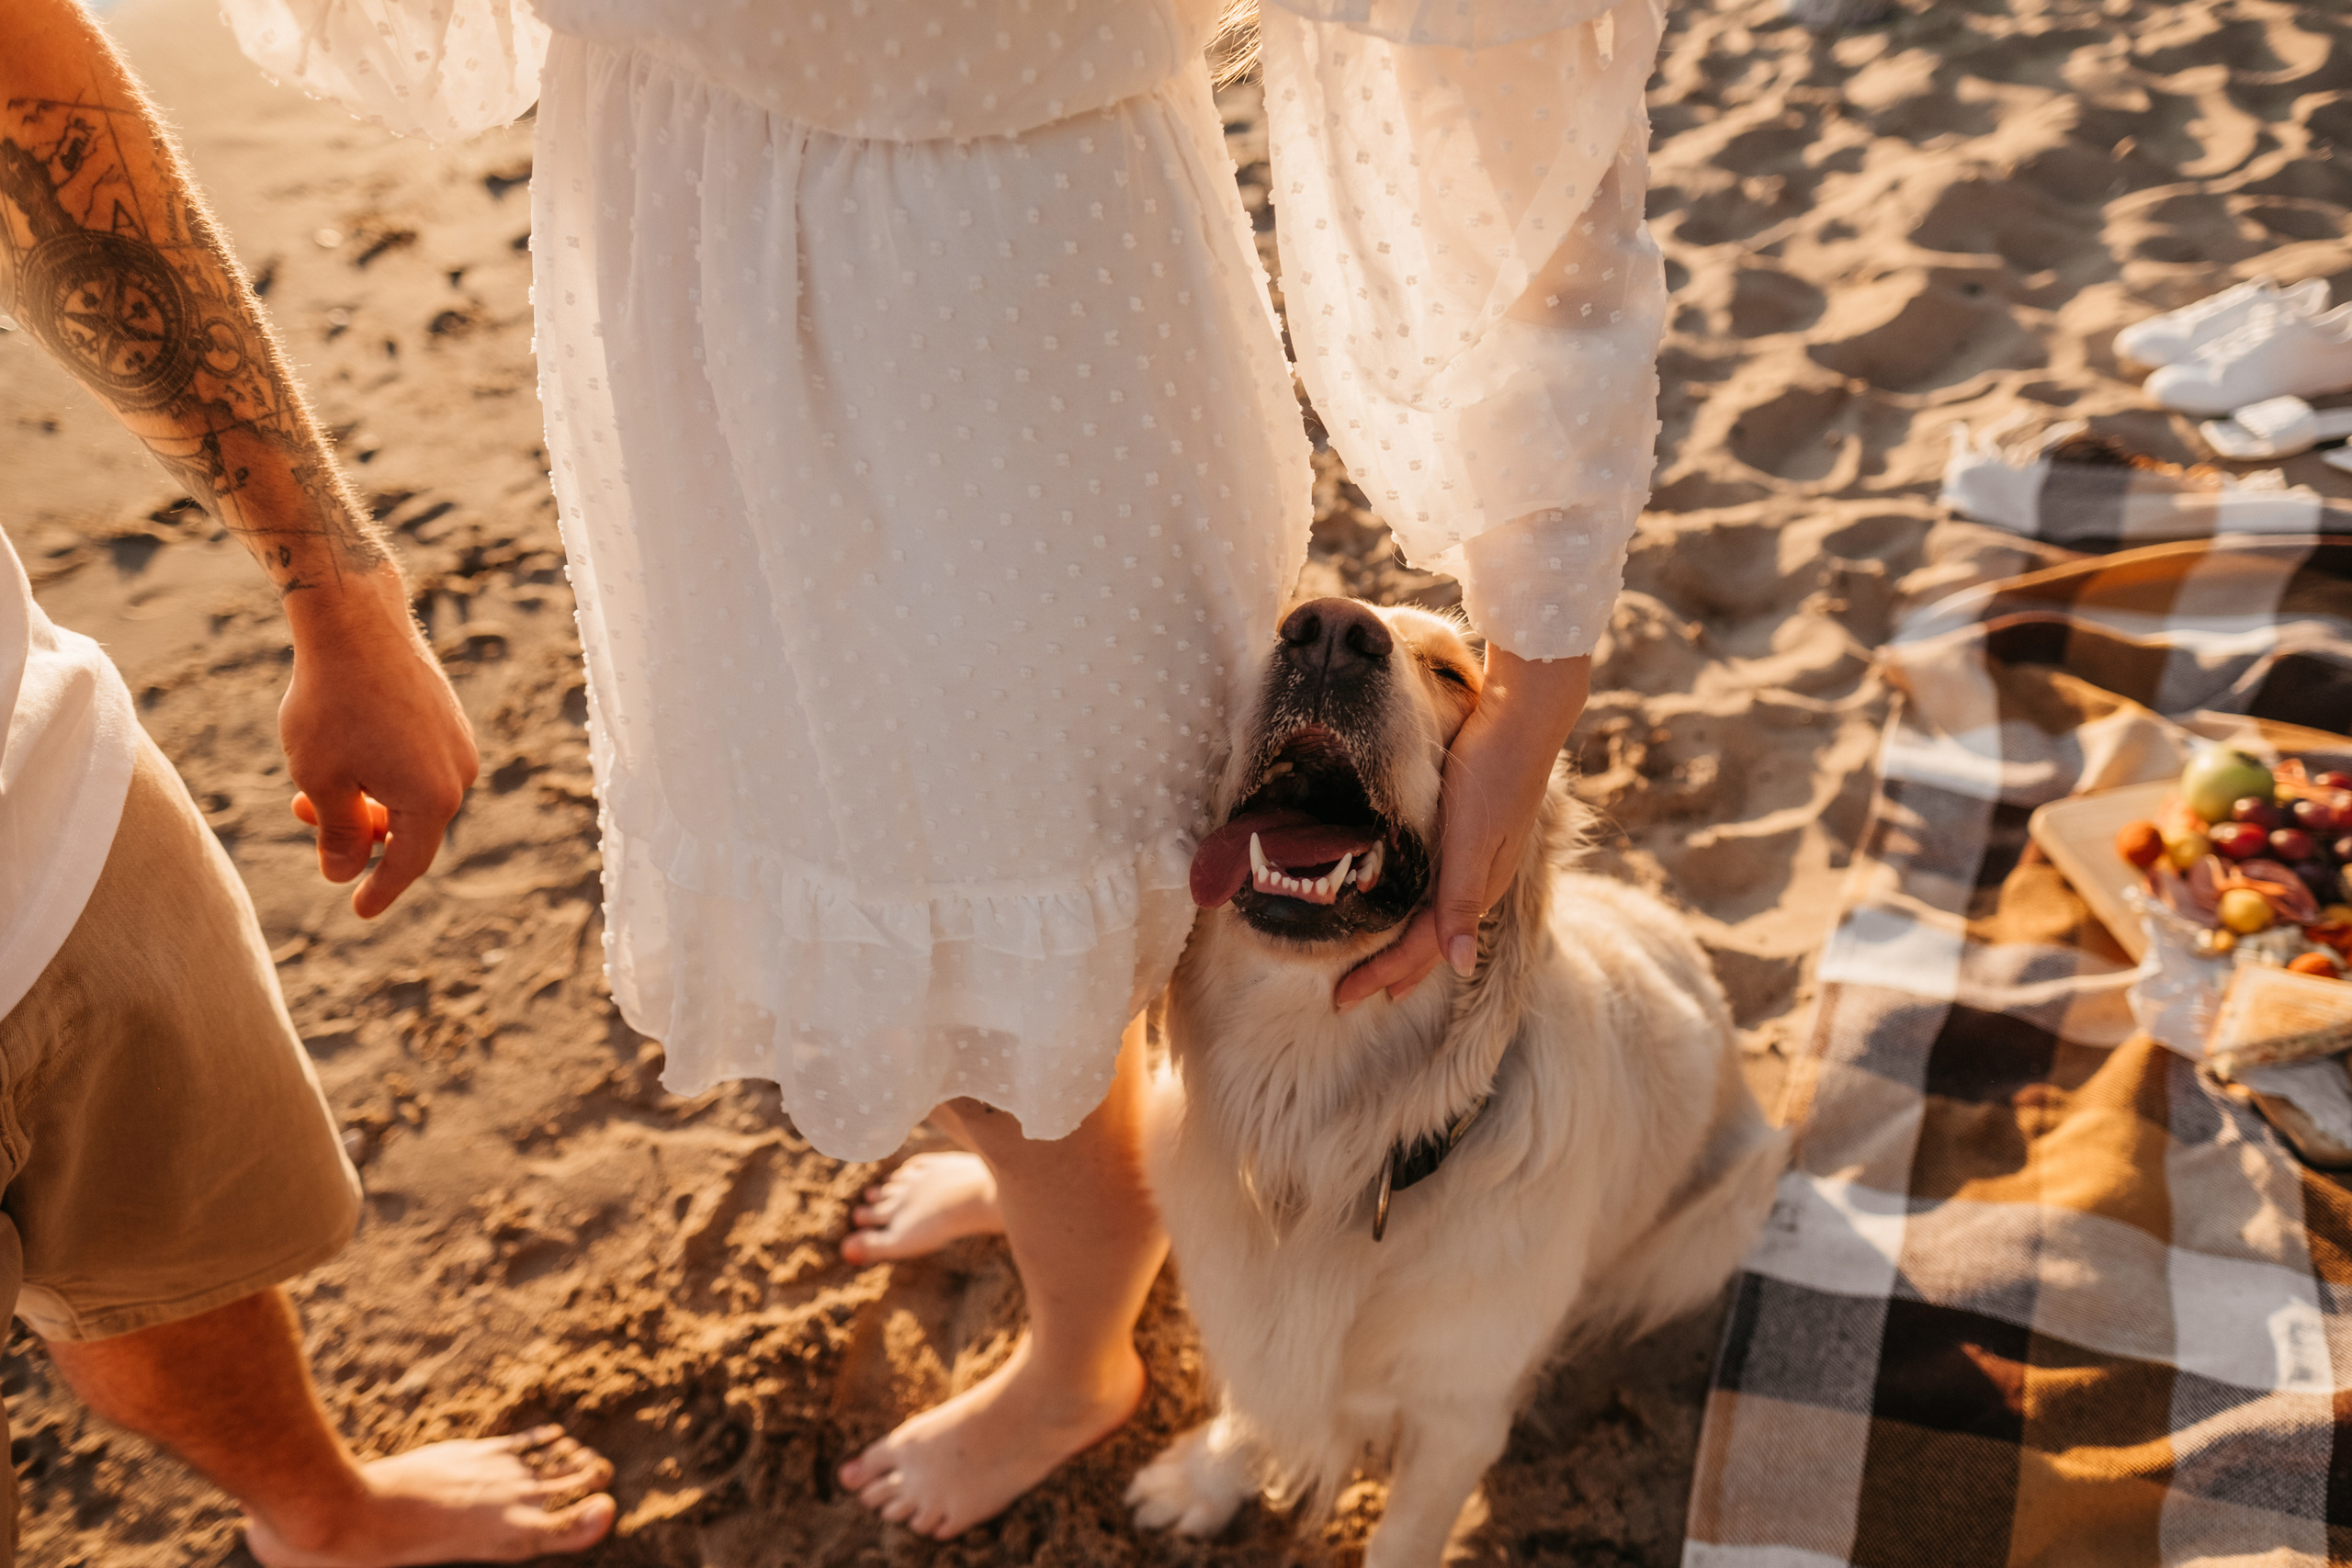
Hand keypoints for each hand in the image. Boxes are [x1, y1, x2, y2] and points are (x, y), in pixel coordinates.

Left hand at [279, 567, 477, 916]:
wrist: (356, 622)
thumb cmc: (332, 703)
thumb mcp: (320, 780)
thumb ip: (335, 834)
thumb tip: (342, 871)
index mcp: (432, 800)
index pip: (408, 863)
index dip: (379, 890)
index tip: (357, 911)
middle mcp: (458, 774)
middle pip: (409, 829)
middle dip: (359, 834)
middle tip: (305, 820)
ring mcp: (458, 744)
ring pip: (411, 794)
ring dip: (366, 801)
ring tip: (313, 783)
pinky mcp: (448, 718)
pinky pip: (419, 764)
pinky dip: (382, 773)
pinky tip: (344, 752)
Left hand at [1335, 647, 1588, 1008]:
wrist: (1525, 718)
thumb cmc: (1494, 774)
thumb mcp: (1473, 840)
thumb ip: (1462, 900)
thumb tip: (1461, 967)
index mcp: (1477, 889)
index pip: (1422, 949)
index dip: (1382, 974)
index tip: (1340, 998)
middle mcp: (1480, 882)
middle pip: (1431, 943)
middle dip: (1392, 973)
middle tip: (1348, 997)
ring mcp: (1479, 859)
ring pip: (1436, 920)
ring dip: (1406, 950)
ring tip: (1382, 970)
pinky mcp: (1472, 834)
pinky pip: (1440, 892)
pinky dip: (1417, 914)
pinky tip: (1407, 908)